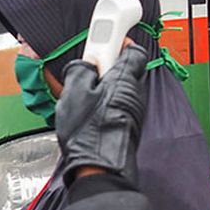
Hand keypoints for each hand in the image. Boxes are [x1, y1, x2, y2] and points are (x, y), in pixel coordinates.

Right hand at [55, 44, 148, 183]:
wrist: (99, 169)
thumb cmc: (90, 132)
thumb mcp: (75, 91)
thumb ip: (81, 69)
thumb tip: (85, 64)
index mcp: (124, 79)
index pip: (134, 51)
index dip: (119, 42)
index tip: (105, 40)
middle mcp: (134, 94)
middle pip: (123, 70)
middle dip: (104, 67)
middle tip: (86, 70)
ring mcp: (133, 111)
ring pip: (118, 89)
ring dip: (102, 87)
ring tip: (81, 96)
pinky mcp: (127, 125)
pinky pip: (115, 105)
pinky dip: (103, 104)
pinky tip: (86, 113)